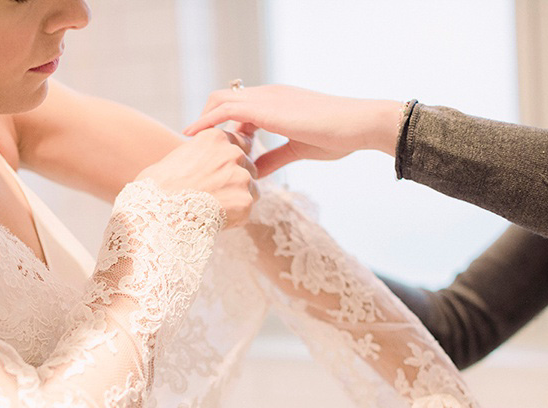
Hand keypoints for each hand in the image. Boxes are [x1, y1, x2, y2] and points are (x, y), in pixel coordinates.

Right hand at [136, 128, 258, 227]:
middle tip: (214, 194)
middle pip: (248, 165)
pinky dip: (235, 216)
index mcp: (215, 138)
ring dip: (237, 198)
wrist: (158, 214)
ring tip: (212, 208)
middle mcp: (233, 153)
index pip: (240, 142)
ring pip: (251, 188)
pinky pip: (246, 209)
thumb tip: (202, 159)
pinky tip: (214, 219)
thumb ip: (199, 152)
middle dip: (236, 179)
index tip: (218, 173)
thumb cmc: (158, 187)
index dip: (230, 160)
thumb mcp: (177, 157)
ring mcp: (241, 177)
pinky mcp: (245, 201)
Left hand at [183, 85, 402, 177]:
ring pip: (219, 101)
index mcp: (275, 102)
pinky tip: (194, 136)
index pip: (238, 106)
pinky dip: (207, 122)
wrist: (359, 124)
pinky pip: (225, 110)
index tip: (208, 145)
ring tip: (188, 143)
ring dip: (202, 121)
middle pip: (222, 99)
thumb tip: (254, 172)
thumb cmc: (337, 136)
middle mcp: (267, 94)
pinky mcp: (265, 107)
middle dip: (205, 120)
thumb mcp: (297, 150)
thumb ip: (273, 158)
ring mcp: (266, 98)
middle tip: (195, 146)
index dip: (221, 125)